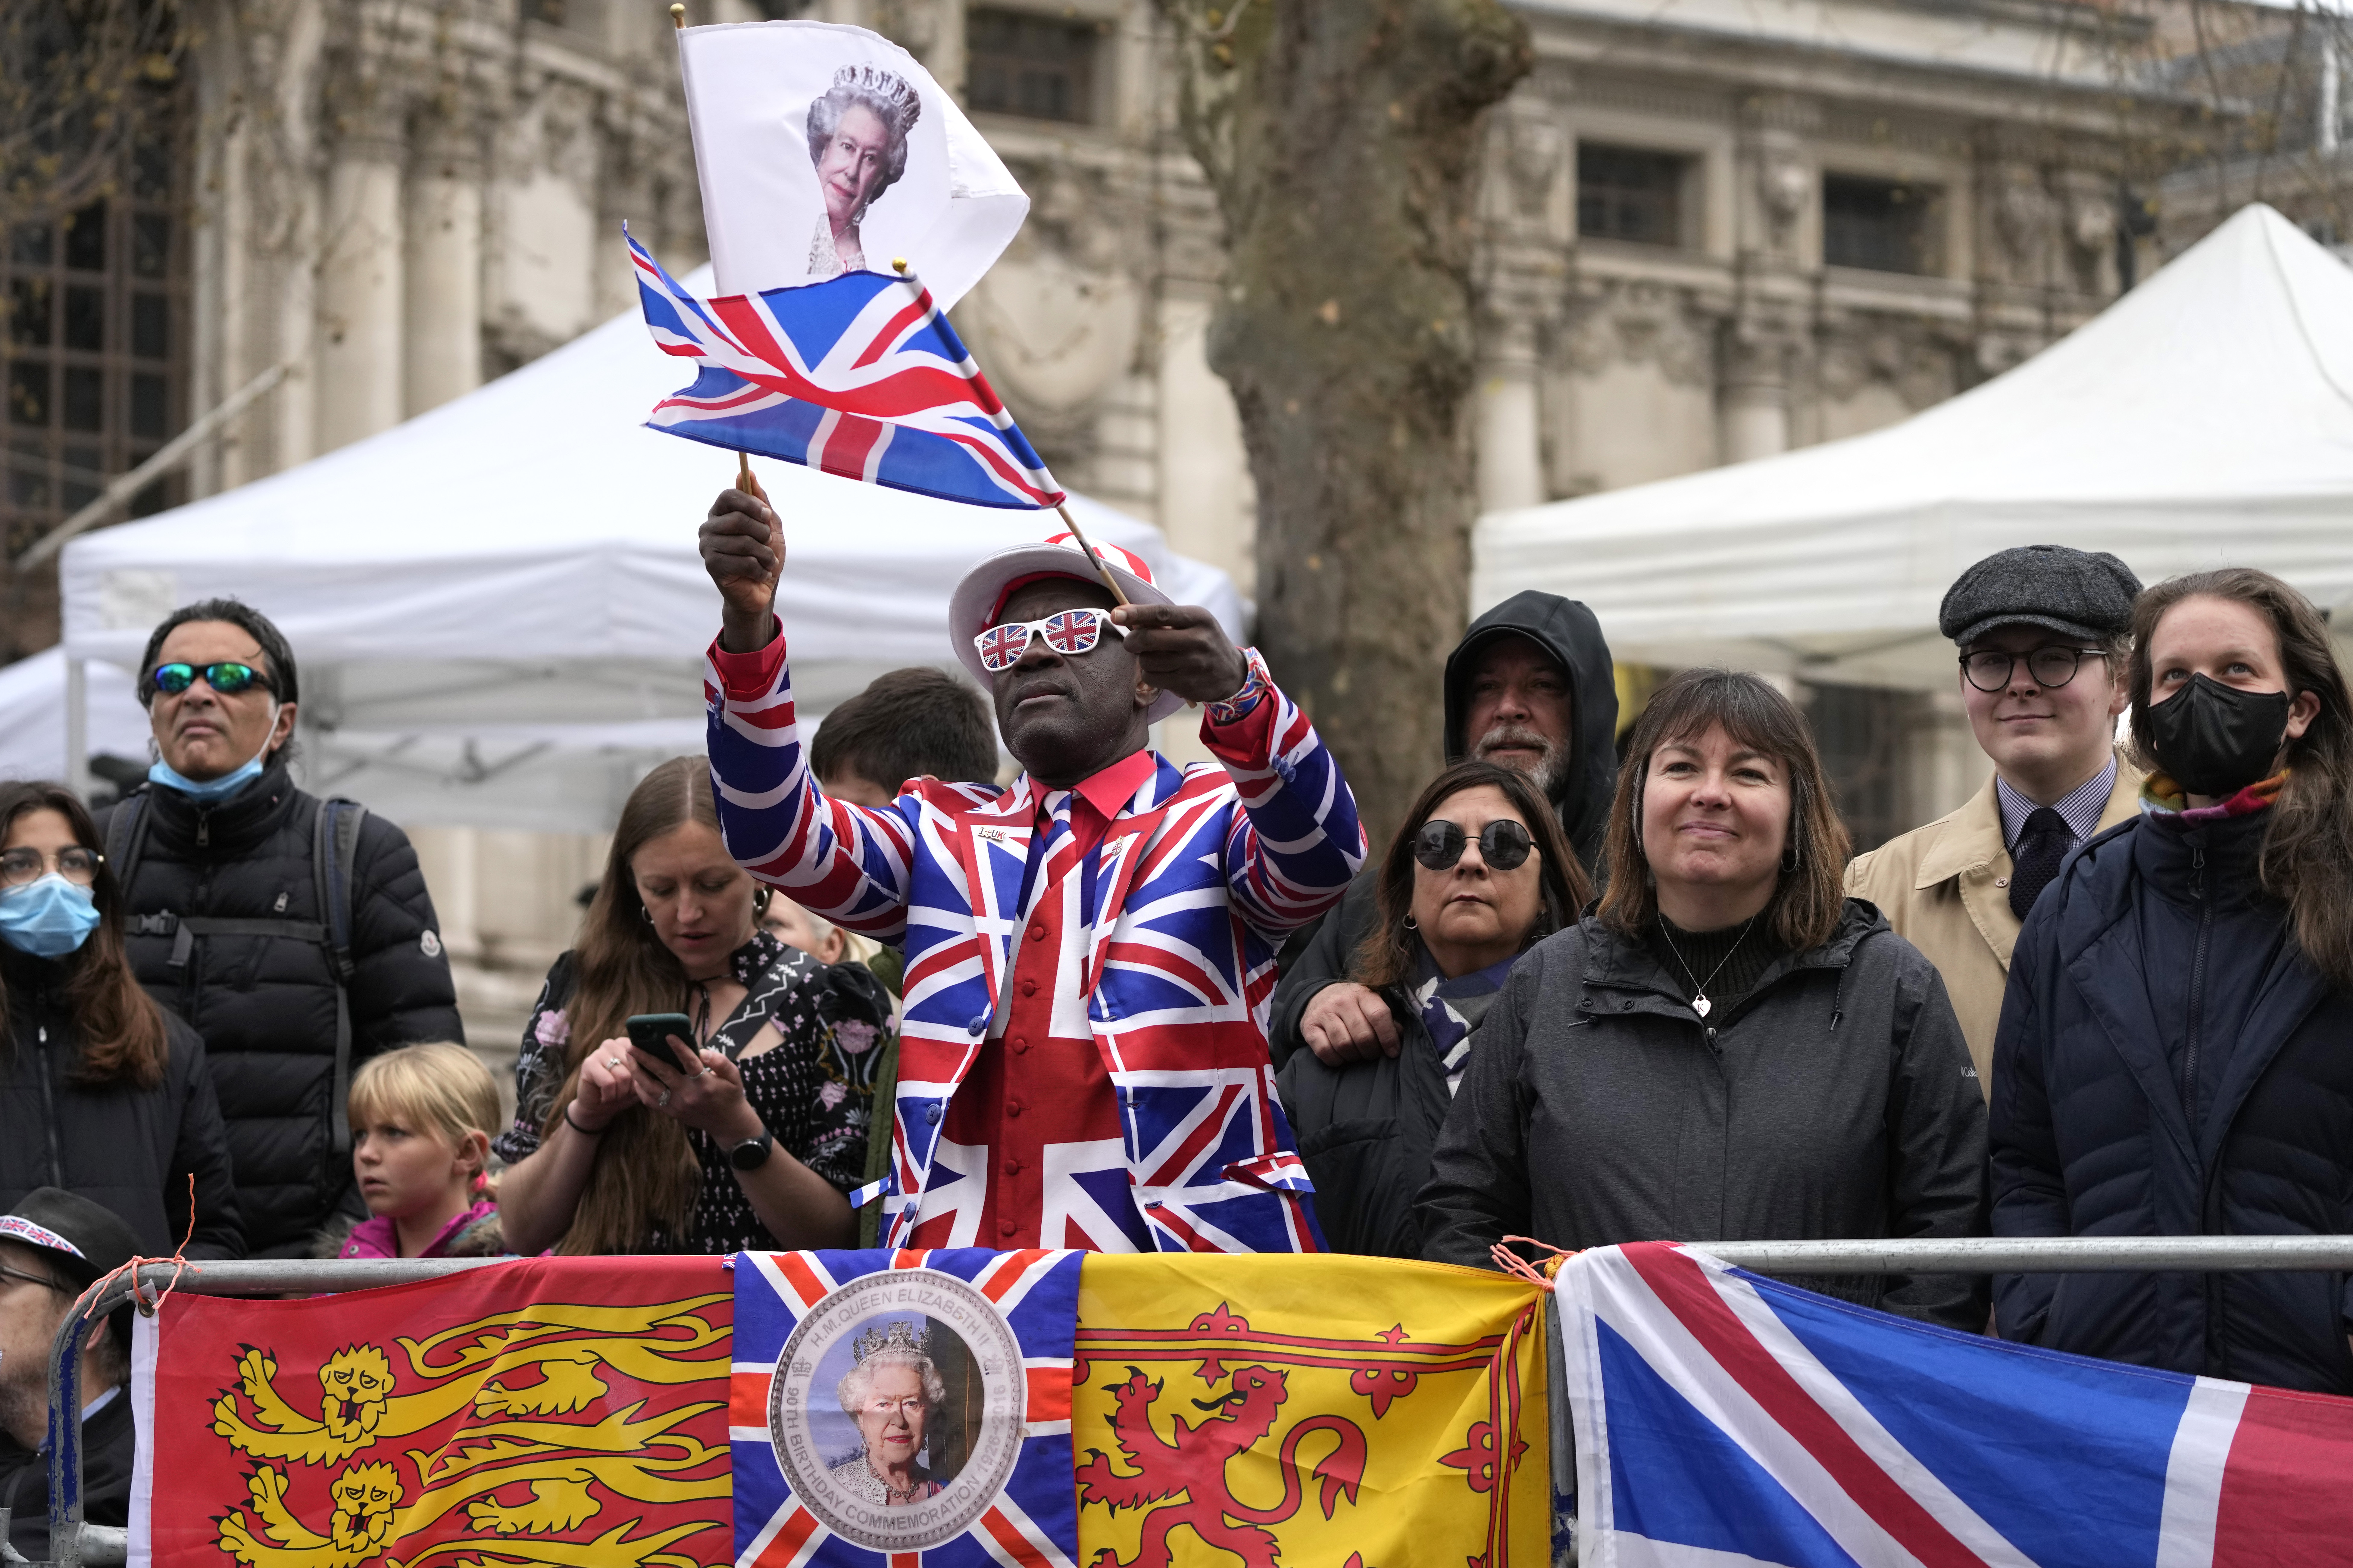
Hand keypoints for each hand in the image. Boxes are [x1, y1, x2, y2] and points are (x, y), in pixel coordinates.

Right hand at [572, 1042, 642, 1131]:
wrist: (599, 1108)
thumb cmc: (622, 1093)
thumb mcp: (639, 1082)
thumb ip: (646, 1070)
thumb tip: (653, 1064)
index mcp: (626, 1044)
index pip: (643, 1057)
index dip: (642, 1076)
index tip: (635, 1084)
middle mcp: (612, 1044)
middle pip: (634, 1067)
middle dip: (631, 1086)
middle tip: (622, 1092)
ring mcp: (599, 1052)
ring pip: (623, 1076)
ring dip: (620, 1093)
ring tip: (614, 1094)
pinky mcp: (588, 1064)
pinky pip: (609, 1082)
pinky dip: (609, 1095)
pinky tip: (604, 1097)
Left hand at [630, 1036, 761, 1142]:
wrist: (726, 1124)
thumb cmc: (730, 1095)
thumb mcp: (734, 1076)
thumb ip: (720, 1061)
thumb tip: (702, 1051)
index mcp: (705, 1085)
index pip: (690, 1063)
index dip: (679, 1048)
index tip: (668, 1035)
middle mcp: (688, 1096)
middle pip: (663, 1074)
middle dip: (646, 1059)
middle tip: (632, 1046)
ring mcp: (677, 1106)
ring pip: (651, 1089)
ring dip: (638, 1073)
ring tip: (630, 1058)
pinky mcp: (671, 1112)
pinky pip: (650, 1101)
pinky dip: (641, 1088)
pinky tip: (636, 1076)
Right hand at [699, 484, 781, 652]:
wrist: (761, 590)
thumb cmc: (764, 555)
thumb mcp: (770, 526)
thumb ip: (760, 501)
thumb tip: (747, 474)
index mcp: (720, 513)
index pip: (728, 496)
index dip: (750, 503)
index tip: (767, 515)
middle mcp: (709, 527)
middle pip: (738, 518)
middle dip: (763, 533)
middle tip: (767, 544)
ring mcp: (707, 547)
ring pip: (744, 543)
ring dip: (765, 555)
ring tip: (767, 562)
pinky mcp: (712, 566)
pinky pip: (744, 562)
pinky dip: (761, 570)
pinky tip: (759, 574)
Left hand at [1110, 602, 1249, 704]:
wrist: (1231, 673)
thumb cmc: (1204, 641)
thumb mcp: (1194, 622)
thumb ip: (1166, 619)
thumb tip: (1127, 617)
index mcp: (1198, 618)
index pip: (1161, 613)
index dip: (1135, 613)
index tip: (1116, 614)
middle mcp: (1198, 640)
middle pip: (1149, 639)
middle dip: (1132, 641)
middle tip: (1131, 642)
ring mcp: (1193, 665)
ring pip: (1147, 661)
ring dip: (1142, 659)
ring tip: (1154, 657)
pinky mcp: (1187, 685)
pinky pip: (1153, 679)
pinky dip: (1150, 675)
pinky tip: (1162, 671)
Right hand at [1300, 982, 1400, 1064]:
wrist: (1318, 996)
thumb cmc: (1351, 1005)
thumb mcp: (1369, 1004)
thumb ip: (1385, 1018)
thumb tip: (1399, 1035)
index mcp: (1362, 994)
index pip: (1379, 1015)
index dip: (1388, 1037)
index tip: (1393, 1052)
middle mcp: (1342, 1001)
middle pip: (1363, 1035)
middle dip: (1371, 1051)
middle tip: (1372, 1054)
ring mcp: (1324, 1013)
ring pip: (1344, 1045)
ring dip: (1354, 1056)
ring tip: (1357, 1054)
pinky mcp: (1309, 1027)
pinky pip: (1324, 1051)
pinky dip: (1335, 1059)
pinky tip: (1341, 1057)